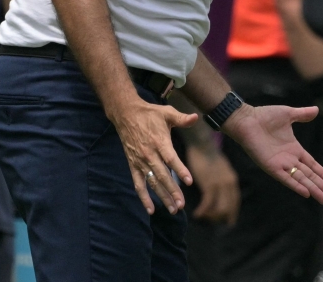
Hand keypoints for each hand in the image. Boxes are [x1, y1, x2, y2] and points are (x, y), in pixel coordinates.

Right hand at [113, 99, 197, 214]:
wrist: (126, 115)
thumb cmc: (150, 114)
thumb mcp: (167, 113)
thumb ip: (182, 118)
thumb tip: (196, 117)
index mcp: (159, 141)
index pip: (170, 158)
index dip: (180, 170)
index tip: (189, 182)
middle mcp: (149, 154)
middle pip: (162, 175)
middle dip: (172, 190)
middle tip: (181, 204)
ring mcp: (140, 161)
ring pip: (152, 182)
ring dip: (162, 197)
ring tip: (173, 209)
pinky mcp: (133, 165)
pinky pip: (138, 184)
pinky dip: (143, 197)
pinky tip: (151, 210)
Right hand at [185, 144, 239, 224]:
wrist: (201, 144)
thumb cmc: (207, 156)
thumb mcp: (220, 170)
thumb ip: (223, 181)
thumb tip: (221, 193)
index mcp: (233, 181)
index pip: (235, 203)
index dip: (230, 215)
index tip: (225, 222)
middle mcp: (229, 184)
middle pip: (228, 210)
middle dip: (219, 218)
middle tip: (209, 220)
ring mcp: (220, 185)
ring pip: (219, 210)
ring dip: (210, 216)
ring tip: (202, 217)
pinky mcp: (209, 184)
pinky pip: (207, 204)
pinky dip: (202, 212)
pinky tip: (196, 214)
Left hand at [223, 104, 322, 203]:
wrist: (247, 119)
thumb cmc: (264, 116)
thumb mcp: (288, 114)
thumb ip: (303, 115)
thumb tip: (317, 110)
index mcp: (294, 149)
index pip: (312, 165)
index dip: (322, 174)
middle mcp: (289, 159)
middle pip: (309, 176)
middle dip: (321, 186)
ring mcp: (280, 164)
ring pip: (301, 179)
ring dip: (313, 189)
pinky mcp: (271, 167)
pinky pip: (286, 178)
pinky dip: (296, 185)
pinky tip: (306, 193)